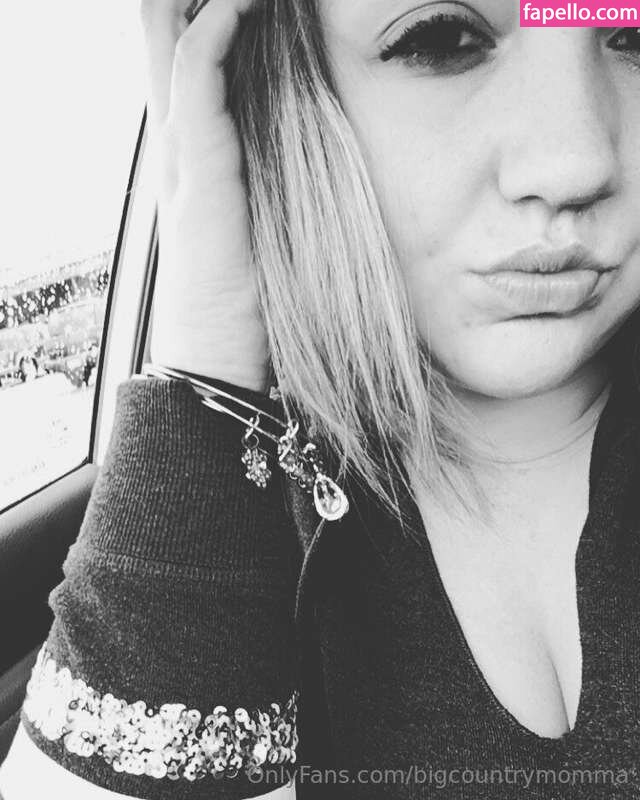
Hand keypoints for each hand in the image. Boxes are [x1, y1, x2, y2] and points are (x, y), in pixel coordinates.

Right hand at [141, 0, 269, 391]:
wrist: (214, 354)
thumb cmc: (240, 304)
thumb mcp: (255, 235)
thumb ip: (261, 194)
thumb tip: (295, 174)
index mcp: (190, 161)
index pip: (183, 68)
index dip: (204, 20)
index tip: (244, 1)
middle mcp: (175, 148)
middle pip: (162, 42)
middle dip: (190, 1)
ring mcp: (179, 154)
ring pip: (171, 41)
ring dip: (208, 0)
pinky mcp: (197, 166)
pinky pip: (196, 74)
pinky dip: (216, 29)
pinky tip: (241, 3)